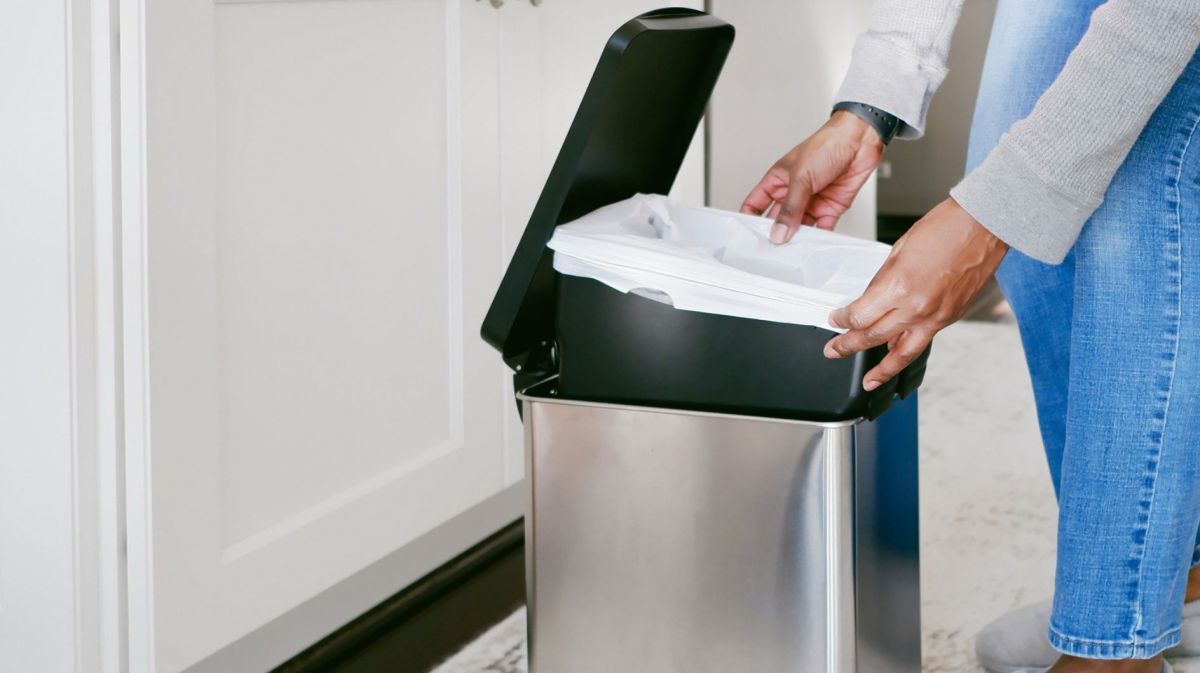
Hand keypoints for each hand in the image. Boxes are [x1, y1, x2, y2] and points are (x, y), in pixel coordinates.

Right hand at [741, 110, 884, 240]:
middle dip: (775, 234)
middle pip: (777, 220)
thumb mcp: (800, 178)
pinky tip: (814, 245)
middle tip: (772, 250)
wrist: (858, 141)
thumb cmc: (826, 145)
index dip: (749, 219)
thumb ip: (789, 208)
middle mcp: (793, 193)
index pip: (755, 204)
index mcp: (778, 180)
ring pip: (799, 228)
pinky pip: (821, 229)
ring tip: (792, 252)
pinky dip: (818, 239)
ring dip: (796, 239)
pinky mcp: (830, 208)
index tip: (748, 236)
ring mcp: (811, 202)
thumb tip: (778, 232)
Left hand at [823, 198, 1008, 390]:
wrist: (985, 224)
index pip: (859, 317)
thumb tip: (868, 299)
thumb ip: (882, 280)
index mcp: (898, 286)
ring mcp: (937, 316)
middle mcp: (917, 307)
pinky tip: (895, 354)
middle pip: (873, 338)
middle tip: (834, 351)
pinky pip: (923, 341)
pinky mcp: (951, 317)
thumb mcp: (899, 250)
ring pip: (903, 353)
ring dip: (882, 369)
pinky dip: (906, 350)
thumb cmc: (946, 227)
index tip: (835, 320)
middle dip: (848, 346)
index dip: (842, 321)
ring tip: (869, 380)